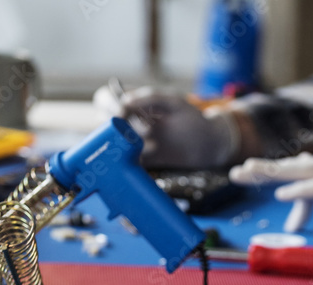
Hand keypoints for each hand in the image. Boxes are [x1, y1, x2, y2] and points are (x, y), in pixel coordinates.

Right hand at [96, 86, 238, 168]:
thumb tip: (125, 101)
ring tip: (152, 142)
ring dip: (126, 142)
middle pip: (104, 121)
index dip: (107, 104)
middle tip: (146, 128)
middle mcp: (129, 122)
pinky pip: (126, 161)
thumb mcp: (173, 102)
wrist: (208, 145)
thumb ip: (150, 97)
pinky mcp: (143, 161)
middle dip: (119, 124)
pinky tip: (148, 156)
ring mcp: (133, 142)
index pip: (104, 99)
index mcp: (133, 104)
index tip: (122, 111)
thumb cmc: (191, 118)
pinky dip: (130, 160)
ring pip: (112, 142)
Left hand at [229, 143, 312, 214]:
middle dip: (266, 169)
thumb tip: (289, 222)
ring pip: (302, 168)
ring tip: (247, 174)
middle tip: (238, 173)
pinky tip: (282, 195)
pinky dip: (301, 190)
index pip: (302, 168)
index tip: (247, 175)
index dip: (275, 173)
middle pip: (296, 164)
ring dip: (273, 173)